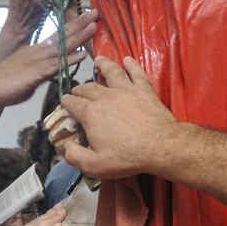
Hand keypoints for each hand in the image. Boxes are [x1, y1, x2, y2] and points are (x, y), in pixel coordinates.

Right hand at [0, 10, 96, 106]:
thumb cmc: (3, 82)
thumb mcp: (26, 74)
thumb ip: (40, 73)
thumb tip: (48, 74)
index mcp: (35, 50)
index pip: (58, 36)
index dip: (73, 27)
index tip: (85, 18)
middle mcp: (38, 52)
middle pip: (63, 35)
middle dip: (80, 23)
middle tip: (95, 12)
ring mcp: (37, 61)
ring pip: (63, 46)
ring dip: (79, 36)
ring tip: (94, 26)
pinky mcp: (35, 73)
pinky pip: (56, 65)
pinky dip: (69, 59)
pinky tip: (82, 54)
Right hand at [58, 56, 177, 178]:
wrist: (161, 146)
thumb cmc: (128, 156)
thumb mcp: (95, 165)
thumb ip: (75, 156)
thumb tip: (65, 147)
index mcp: (91, 114)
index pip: (73, 104)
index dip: (66, 103)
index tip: (65, 103)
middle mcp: (105, 97)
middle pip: (88, 88)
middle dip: (79, 88)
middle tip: (77, 91)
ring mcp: (125, 91)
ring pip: (111, 72)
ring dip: (104, 65)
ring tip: (99, 60)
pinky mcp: (144, 90)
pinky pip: (136, 73)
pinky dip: (132, 65)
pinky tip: (128, 60)